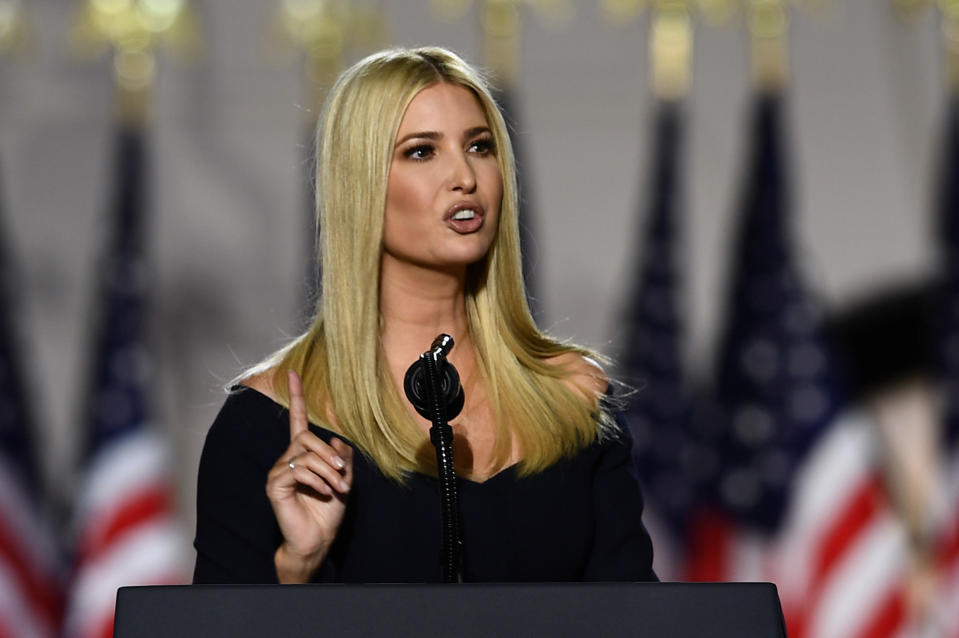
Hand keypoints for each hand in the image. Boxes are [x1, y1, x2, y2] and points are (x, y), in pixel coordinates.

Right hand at [266, 370, 352, 581]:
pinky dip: (317, 480)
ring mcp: (279, 471)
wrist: (317, 538)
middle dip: (328, 453)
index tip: (292, 373)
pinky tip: (323, 492)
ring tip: (337, 487)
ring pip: (305, 453)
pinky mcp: (275, 485)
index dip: (296, 397)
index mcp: (303, 454)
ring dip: (328, 470)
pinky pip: (298, 470)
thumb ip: (341, 457)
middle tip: (343, 475)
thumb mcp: (343, 478)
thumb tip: (335, 441)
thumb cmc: (328, 510)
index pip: (297, 420)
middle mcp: (287, 458)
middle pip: (305, 436)